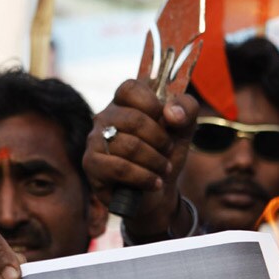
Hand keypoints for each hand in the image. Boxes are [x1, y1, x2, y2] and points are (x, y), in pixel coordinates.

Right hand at [83, 79, 198, 238]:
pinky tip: (154, 183)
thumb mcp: (184, 129)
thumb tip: (172, 113)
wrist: (157, 190)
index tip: (167, 121)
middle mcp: (105, 118)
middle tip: (168, 151)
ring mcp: (95, 140)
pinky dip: (144, 177)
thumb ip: (187, 109)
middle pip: (134, 120)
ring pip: (129, 146)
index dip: (152, 104)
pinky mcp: (91, 164)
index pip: (130, 88)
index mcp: (124, 102)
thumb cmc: (165, 154)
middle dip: (160, 140)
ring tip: (163, 169)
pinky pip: (120, 168)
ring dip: (155, 161)